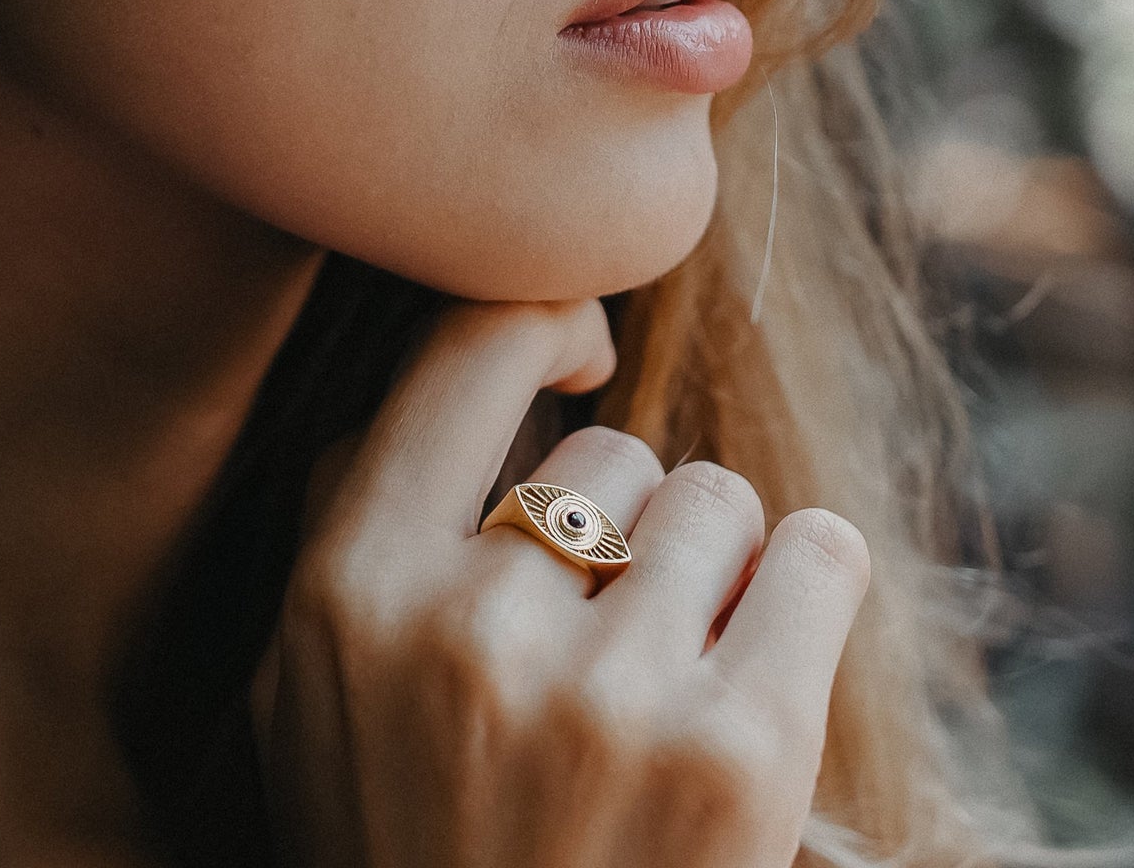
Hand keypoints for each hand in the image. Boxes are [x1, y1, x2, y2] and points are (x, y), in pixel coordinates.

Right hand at [256, 300, 868, 866]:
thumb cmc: (410, 859)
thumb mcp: (312, 702)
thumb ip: (353, 535)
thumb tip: (471, 376)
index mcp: (347, 592)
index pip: (462, 347)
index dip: (537, 319)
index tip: (576, 358)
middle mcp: (468, 626)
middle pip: (612, 452)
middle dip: (626, 523)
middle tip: (611, 633)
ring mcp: (605, 694)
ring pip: (717, 500)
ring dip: (717, 569)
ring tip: (680, 672)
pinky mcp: (739, 758)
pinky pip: (822, 557)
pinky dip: (815, 584)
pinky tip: (781, 645)